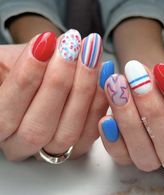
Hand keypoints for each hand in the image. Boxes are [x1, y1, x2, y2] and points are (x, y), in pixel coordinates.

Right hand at [0, 30, 109, 160]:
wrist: (40, 81)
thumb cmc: (22, 73)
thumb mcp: (10, 63)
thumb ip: (20, 63)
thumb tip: (45, 46)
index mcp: (0, 127)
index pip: (7, 112)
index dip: (27, 78)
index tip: (44, 44)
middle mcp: (22, 144)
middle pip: (39, 128)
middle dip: (58, 83)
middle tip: (72, 46)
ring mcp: (52, 149)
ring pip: (67, 132)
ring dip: (82, 90)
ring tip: (90, 54)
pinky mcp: (77, 146)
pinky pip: (90, 132)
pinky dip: (99, 103)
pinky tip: (105, 75)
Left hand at [98, 60, 163, 171]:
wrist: (147, 88)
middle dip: (152, 111)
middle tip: (137, 79)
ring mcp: (152, 158)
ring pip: (145, 156)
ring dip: (128, 121)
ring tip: (117, 89)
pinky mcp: (128, 157)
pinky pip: (121, 156)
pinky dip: (112, 138)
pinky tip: (106, 119)